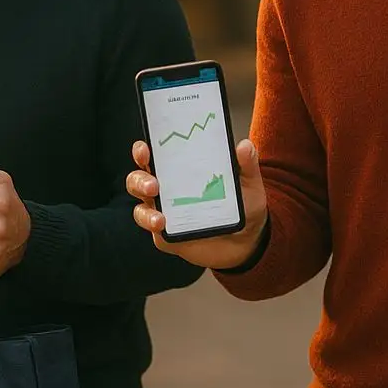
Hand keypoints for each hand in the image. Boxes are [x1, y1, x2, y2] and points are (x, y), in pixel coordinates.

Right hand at [127, 138, 268, 270]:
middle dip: (140, 179)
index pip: (155, 154)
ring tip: (160, 216)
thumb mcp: (248, 184)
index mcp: (181, 169)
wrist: (247, 242)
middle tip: (153, 184)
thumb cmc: (242, 206)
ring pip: (140, 205)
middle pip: (138, 178)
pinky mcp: (165, 235)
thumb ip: (246, 164)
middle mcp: (166, 188)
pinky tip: (163, 226)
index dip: (143, 150)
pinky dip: (153, 226)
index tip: (146, 148)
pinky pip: (151, 229)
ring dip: (145, 210)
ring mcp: (164, 212)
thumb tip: (244, 145)